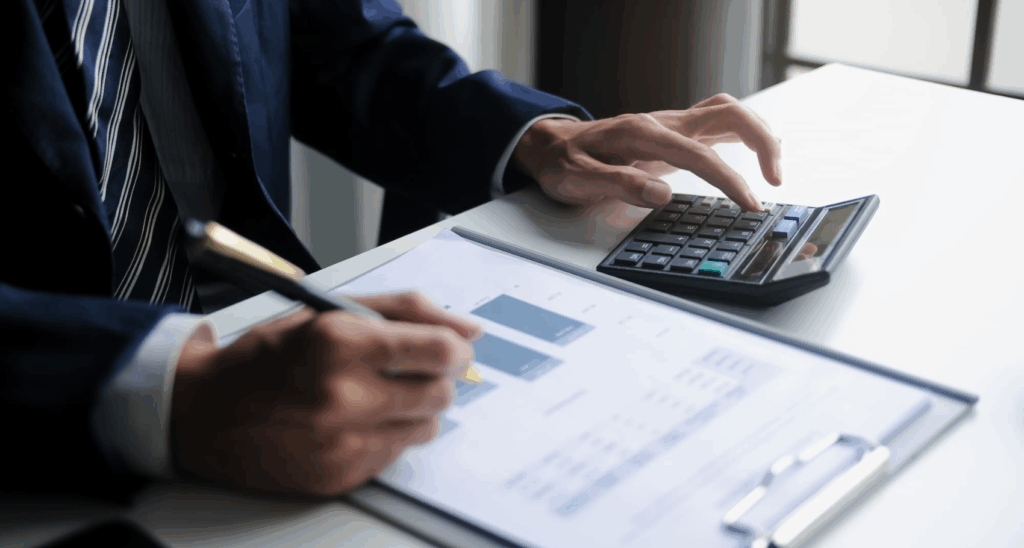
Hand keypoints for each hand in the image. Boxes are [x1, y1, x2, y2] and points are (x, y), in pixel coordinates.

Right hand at [172, 291, 481, 495]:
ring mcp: (340, 442)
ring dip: (416, 408)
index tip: (449, 348)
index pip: (439, 351)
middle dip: (435, 377)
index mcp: (339, 343)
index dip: (453, 347)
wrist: (206, 412)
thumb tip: (471, 330)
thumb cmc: (270, 356)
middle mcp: (341, 395)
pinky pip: (397, 454)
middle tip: (408, 369)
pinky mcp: (339, 475)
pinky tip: (355, 420)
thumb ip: (407, 311)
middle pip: (441, 392)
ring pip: (427, 426)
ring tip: (378, 395)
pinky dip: (388, 434)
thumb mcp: (332, 311)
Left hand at [513, 93, 782, 210]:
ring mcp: (670, 125)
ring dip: (759, 134)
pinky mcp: (673, 134)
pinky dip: (744, 134)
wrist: (550, 145)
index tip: (750, 203)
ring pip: (727, 112)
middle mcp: (662, 123)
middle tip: (774, 181)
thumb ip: (620, 185)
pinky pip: (718, 123)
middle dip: (761, 142)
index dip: (730, 179)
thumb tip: (662, 194)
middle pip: (728, 114)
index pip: (700, 154)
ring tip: (774, 170)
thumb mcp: (579, 181)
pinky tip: (756, 153)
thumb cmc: (563, 163)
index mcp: (642, 134)